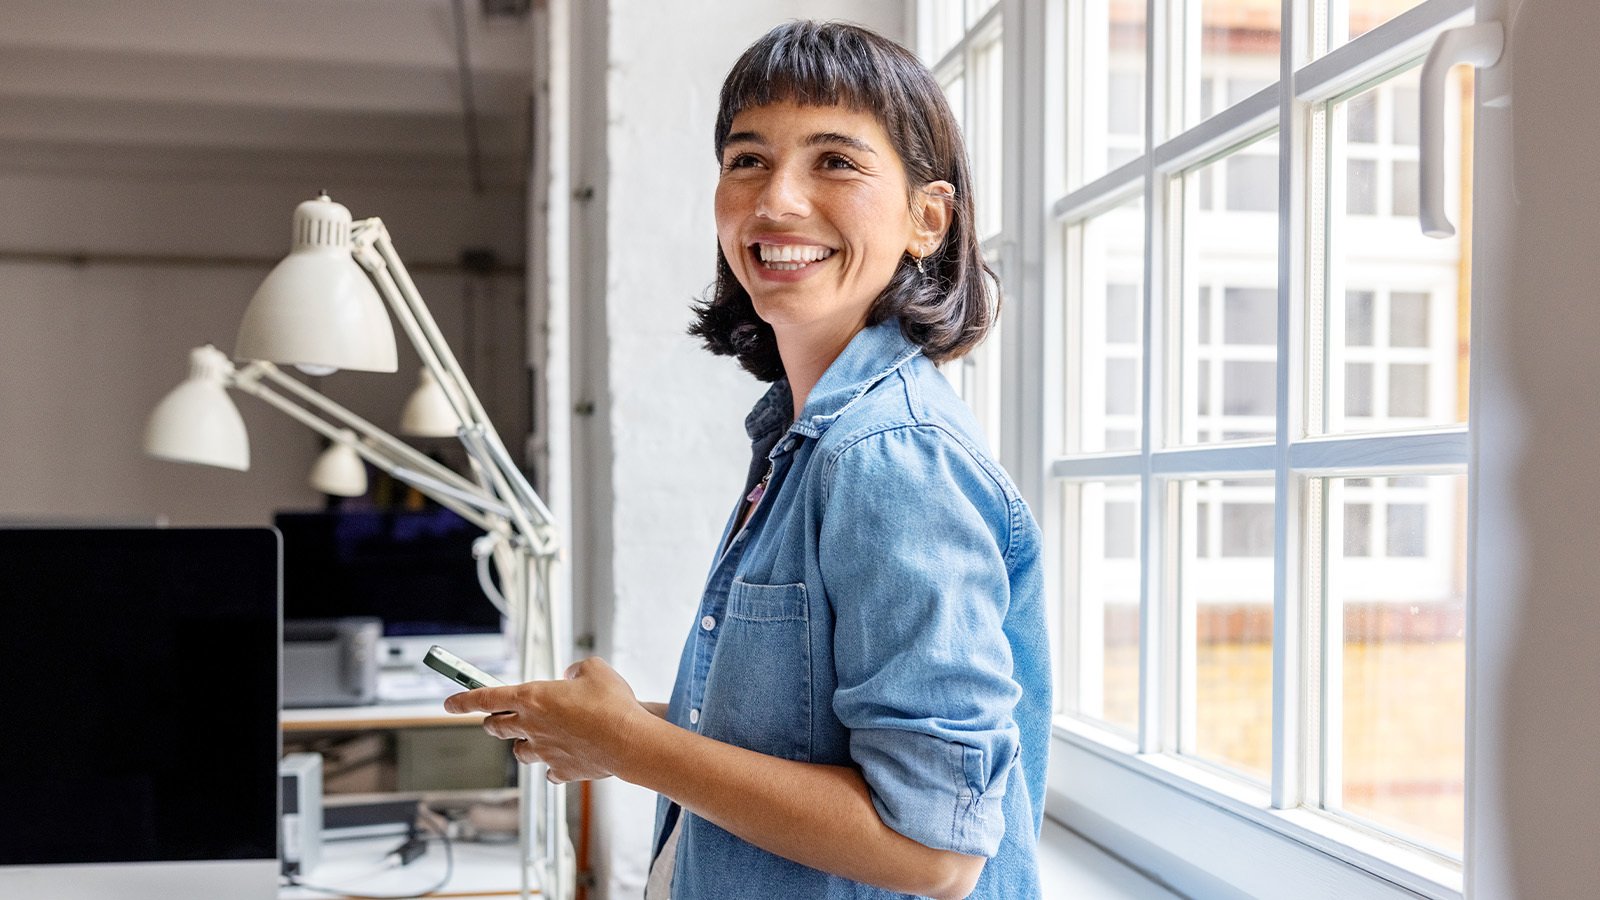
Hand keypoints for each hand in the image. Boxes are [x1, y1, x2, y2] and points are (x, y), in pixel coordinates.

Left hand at [443, 657, 647, 782]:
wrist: (628, 742)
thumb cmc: (612, 703)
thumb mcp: (594, 669)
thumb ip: (576, 669)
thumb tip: (571, 677)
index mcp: (532, 698)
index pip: (486, 698)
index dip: (463, 699)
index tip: (449, 703)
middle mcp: (531, 726)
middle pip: (496, 726)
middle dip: (493, 722)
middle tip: (498, 718)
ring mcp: (544, 751)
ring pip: (519, 752)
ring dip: (522, 744)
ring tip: (537, 737)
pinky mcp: (561, 770)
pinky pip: (548, 771)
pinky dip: (551, 765)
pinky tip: (562, 758)